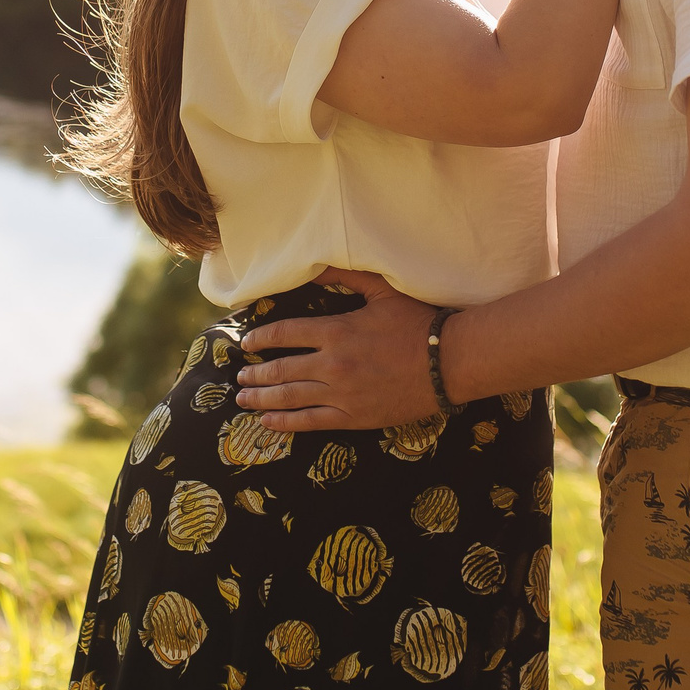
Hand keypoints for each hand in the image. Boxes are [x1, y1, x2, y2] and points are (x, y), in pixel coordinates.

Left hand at [234, 269, 444, 430]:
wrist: (448, 363)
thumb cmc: (417, 324)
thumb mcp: (382, 290)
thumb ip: (346, 277)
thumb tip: (315, 266)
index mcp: (335, 332)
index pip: (284, 334)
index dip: (261, 338)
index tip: (248, 343)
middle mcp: (332, 365)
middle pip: (280, 370)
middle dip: (255, 374)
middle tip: (240, 375)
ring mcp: (341, 394)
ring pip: (289, 398)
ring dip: (262, 398)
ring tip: (244, 398)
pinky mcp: (353, 417)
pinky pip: (310, 422)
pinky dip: (285, 423)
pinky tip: (268, 422)